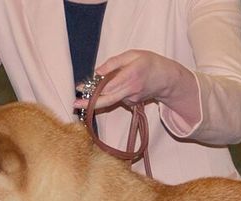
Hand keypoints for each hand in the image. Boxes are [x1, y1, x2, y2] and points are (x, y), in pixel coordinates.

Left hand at [73, 50, 199, 123]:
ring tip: (92, 89)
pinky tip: (116, 86)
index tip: (80, 89)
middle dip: (90, 103)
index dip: (93, 88)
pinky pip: (117, 98)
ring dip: (99, 95)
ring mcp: (131, 99)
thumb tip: (97, 73)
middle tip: (75, 104)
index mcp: (130, 76)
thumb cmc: (148, 62)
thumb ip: (113, 63)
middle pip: (107, 100)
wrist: (165, 78)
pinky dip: (111, 93)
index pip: (108, 85)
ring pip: (111, 99)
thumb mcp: (132, 55)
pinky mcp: (132, 104)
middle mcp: (130, 91)